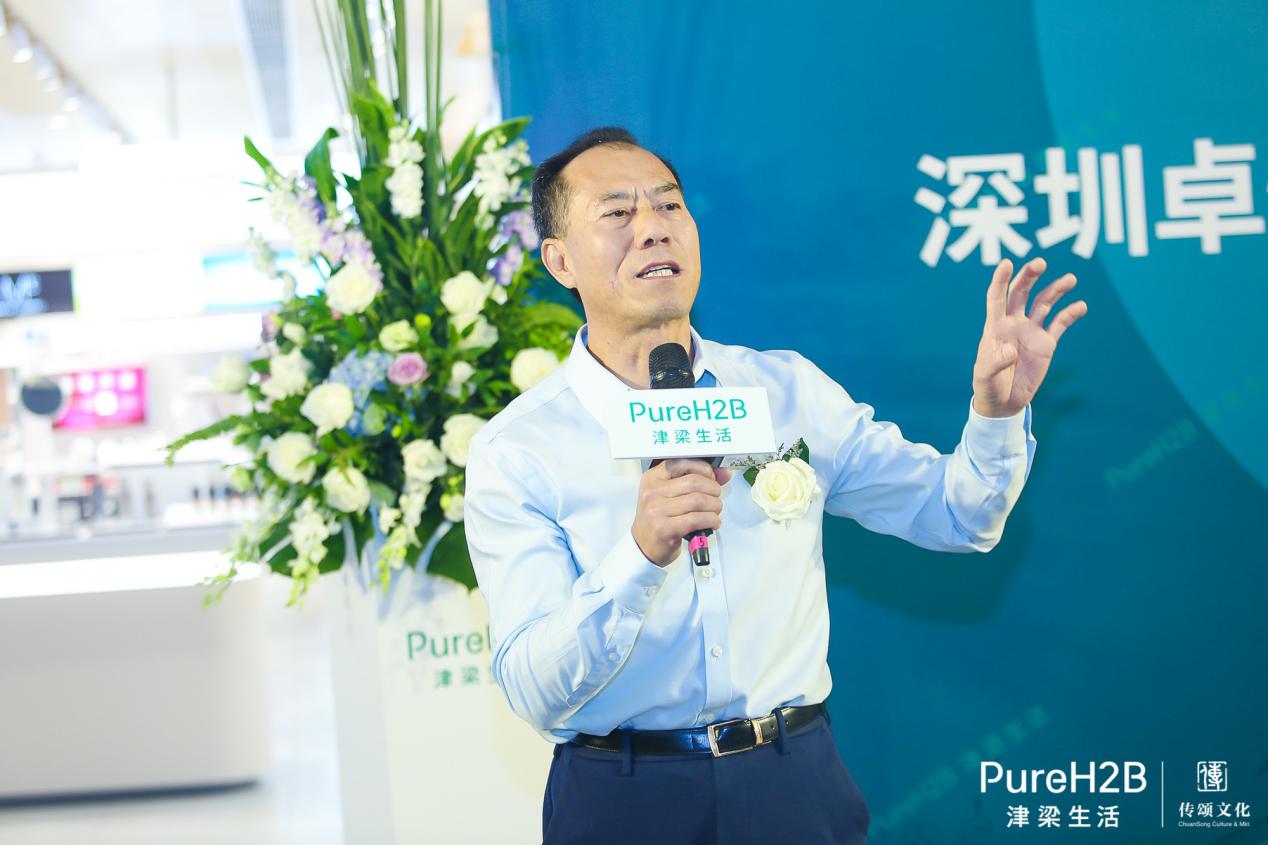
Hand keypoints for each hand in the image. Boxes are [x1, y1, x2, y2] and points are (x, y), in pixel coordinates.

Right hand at [631, 459, 732, 566]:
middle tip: (716, 499)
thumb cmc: (660, 519)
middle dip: (714, 490)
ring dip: (715, 506)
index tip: (712, 478)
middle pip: (694, 482)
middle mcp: (652, 492)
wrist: (644, 547)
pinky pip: (697, 519)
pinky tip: (713, 523)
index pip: (682, 462)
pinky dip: (712, 520)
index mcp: (653, 478)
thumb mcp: (672, 496)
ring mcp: (657, 510)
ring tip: (715, 512)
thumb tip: (724, 474)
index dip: (704, 469)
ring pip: (698, 500)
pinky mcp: (665, 528)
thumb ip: (697, 481)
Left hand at [971, 257, 1087, 417]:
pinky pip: (1060, 324)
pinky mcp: (1046, 344)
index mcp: (994, 327)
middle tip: (1040, 263)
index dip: (1000, 281)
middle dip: (1029, 277)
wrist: (1003, 403)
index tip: (1006, 263)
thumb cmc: (988, 386)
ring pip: (1044, 304)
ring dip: (1056, 290)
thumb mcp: (985, 376)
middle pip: (1021, 293)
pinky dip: (1070, 314)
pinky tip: (1081, 306)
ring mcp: (1031, 332)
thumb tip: (1011, 349)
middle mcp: (1013, 324)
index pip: (996, 298)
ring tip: (1070, 279)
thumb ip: (995, 362)